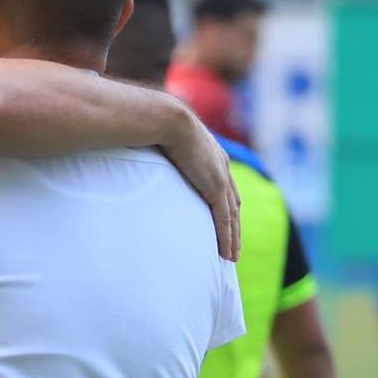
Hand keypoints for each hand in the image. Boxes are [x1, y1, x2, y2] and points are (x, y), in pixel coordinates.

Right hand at [161, 107, 239, 260]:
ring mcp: (221, 179)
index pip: (225, 187)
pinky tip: (227, 253)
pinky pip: (224, 220)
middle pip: (233, 204)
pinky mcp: (215, 188)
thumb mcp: (163, 140)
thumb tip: (142, 150)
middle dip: (234, 226)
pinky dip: (227, 238)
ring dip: (233, 238)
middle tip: (233, 245)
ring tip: (231, 256)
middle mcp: (222, 168)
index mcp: (213, 156)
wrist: (167, 120)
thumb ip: (160, 150)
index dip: (226, 206)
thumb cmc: (157, 125)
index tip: (225, 222)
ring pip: (232, 216)